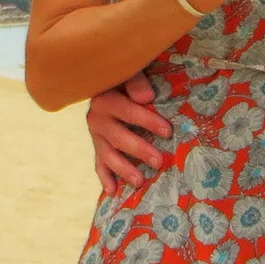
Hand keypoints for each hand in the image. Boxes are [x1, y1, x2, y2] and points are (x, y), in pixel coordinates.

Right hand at [87, 73, 170, 195]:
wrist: (110, 82)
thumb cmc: (129, 78)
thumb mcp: (132, 71)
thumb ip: (136, 80)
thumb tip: (146, 98)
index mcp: (106, 98)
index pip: (127, 111)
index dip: (147, 121)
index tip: (167, 131)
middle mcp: (97, 118)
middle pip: (118, 137)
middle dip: (139, 150)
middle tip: (159, 162)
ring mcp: (96, 135)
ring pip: (107, 155)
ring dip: (123, 169)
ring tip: (139, 181)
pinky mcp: (98, 146)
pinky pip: (99, 164)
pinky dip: (105, 178)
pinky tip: (112, 192)